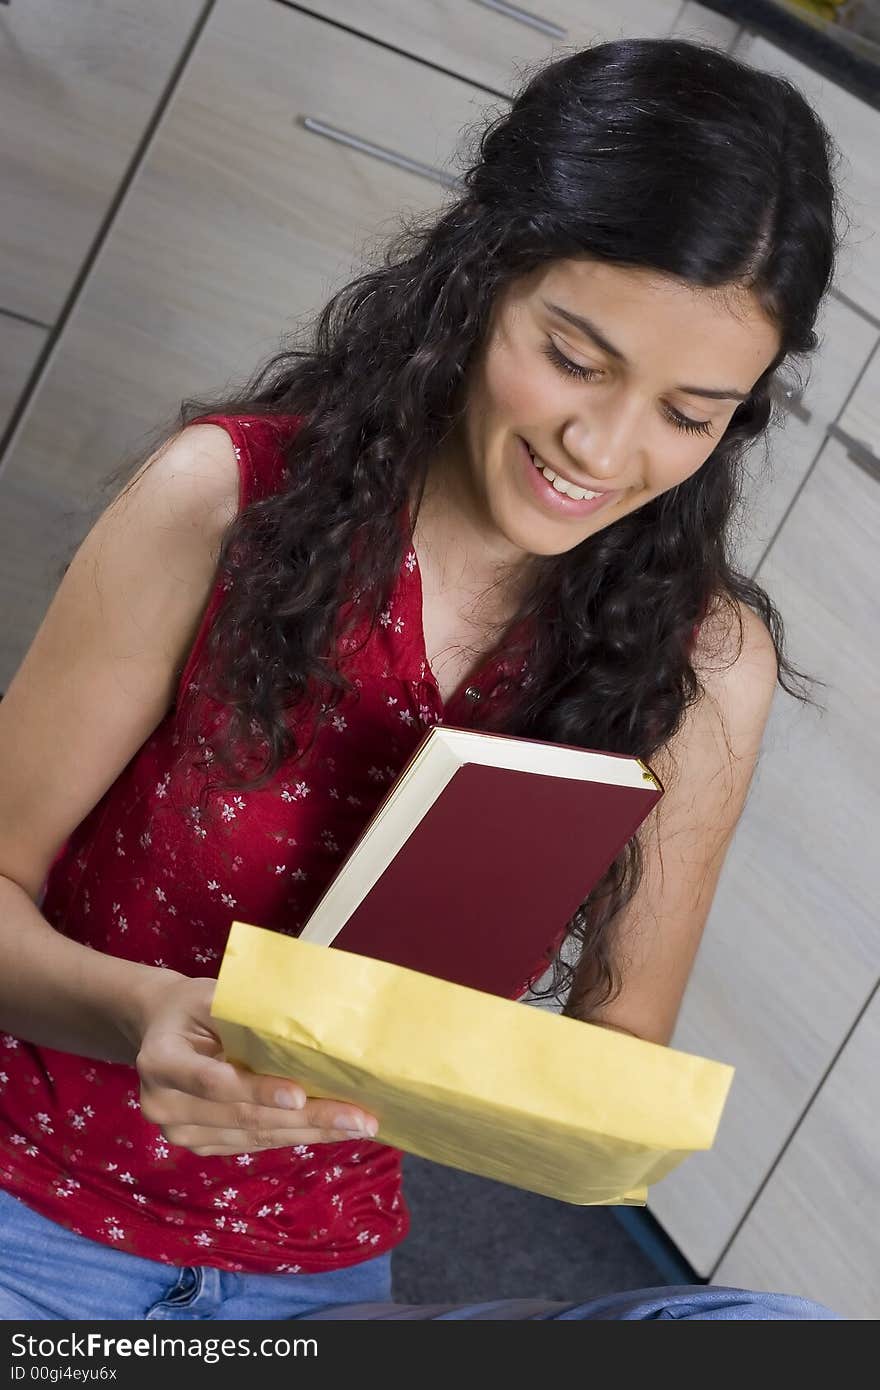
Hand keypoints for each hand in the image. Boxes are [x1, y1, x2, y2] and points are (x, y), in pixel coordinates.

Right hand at [134, 973, 378, 1154]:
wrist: (161, 1029)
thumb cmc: (193, 1006)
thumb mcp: (211, 996)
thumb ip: (244, 1015)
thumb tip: (303, 1026)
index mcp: (161, 1061)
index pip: (215, 1082)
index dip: (258, 1090)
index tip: (301, 1095)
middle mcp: (163, 1104)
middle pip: (243, 1116)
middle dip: (306, 1119)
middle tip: (358, 1119)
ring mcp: (180, 1131)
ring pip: (254, 1135)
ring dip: (309, 1133)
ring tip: (356, 1126)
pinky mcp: (200, 1144)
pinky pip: (252, 1143)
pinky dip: (293, 1136)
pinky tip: (329, 1130)